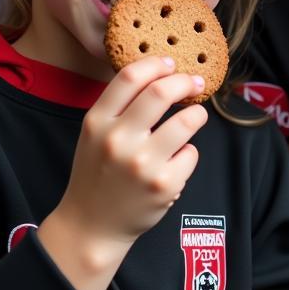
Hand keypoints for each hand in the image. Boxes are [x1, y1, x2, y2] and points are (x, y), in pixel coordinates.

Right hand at [52, 56, 205, 249]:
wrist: (92, 226)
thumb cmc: (98, 173)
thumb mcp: (94, 134)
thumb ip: (120, 106)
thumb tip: (161, 73)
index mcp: (97, 122)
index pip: (130, 76)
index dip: (156, 64)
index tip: (170, 63)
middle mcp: (118, 140)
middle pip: (162, 91)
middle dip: (185, 81)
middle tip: (194, 83)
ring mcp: (142, 163)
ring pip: (188, 120)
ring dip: (197, 114)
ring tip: (194, 118)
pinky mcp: (164, 184)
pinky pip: (191, 153)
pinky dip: (188, 153)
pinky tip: (174, 162)